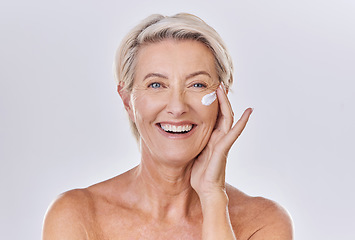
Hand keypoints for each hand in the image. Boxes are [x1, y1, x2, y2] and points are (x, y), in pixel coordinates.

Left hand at [190, 83, 252, 199]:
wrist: (206, 189)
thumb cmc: (200, 174)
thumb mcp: (194, 152)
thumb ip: (195, 142)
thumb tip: (184, 132)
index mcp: (211, 138)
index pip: (214, 116)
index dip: (214, 104)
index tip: (210, 90)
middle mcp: (219, 138)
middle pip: (222, 113)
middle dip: (220, 99)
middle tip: (218, 84)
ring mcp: (223, 142)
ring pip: (227, 118)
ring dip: (226, 103)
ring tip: (223, 89)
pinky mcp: (223, 149)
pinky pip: (233, 133)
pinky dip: (242, 122)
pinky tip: (248, 112)